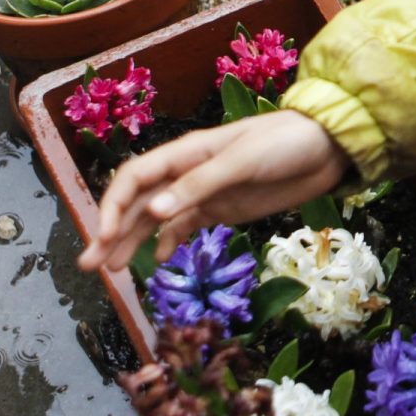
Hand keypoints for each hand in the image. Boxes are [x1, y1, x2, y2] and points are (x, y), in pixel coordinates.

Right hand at [81, 110, 350, 270]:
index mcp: (185, 153)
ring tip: (109, 272)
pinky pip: (184, 227)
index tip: (102, 237)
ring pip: (155, 219)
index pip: (134, 178)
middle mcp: (186, 173)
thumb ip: (199, 185)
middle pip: (137, 203)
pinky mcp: (221, 209)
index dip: (112, 206)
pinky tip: (157, 262)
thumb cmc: (284, 143)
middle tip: (89, 266)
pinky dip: (167, 243)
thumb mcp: (242, 161)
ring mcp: (202, 193)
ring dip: (130, 242)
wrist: (326, 147)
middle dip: (110, 232)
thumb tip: (154, 212)